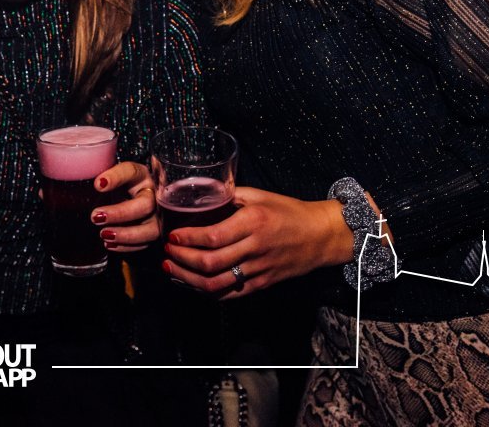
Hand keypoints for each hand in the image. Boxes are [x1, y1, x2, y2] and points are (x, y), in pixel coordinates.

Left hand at [92, 162, 158, 251]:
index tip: (98, 185)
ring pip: (151, 229)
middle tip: (96, 216)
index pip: (131, 171)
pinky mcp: (154, 232)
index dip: (116, 177)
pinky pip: (146, 244)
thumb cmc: (119, 188)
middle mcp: (153, 194)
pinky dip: (126, 247)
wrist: (130, 199)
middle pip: (145, 205)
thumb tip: (95, 186)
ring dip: (126, 235)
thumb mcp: (110, 178)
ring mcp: (157, 216)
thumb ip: (102, 180)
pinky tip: (109, 244)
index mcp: (140, 175)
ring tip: (103, 234)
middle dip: (120, 213)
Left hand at [162, 187, 350, 298]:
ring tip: (172, 269)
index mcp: (253, 222)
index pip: (212, 237)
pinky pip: (230, 293)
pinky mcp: (262, 284)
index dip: (187, 239)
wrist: (321, 235)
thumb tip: (203, 194)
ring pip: (216, 284)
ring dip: (188, 279)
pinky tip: (193, 283)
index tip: (172, 236)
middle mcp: (255, 248)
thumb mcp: (260, 196)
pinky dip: (207, 291)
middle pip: (210, 263)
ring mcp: (258, 269)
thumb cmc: (290, 211)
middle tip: (166, 253)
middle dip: (182, 260)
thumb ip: (231, 195)